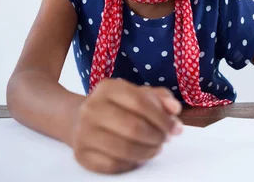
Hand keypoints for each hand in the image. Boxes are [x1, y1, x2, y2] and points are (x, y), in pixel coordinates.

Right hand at [68, 78, 182, 173]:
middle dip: (157, 136)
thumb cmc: (117, 106)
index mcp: (107, 88)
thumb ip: (161, 98)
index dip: (163, 118)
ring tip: (155, 148)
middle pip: (134, 128)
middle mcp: (92, 108)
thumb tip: (175, 109)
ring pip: (125, 149)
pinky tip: (138, 157)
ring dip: (147, 152)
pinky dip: (132, 163)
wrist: (78, 119)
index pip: (141, 103)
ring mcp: (84, 132)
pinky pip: (113, 165)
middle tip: (164, 139)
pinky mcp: (82, 154)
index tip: (175, 128)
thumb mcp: (138, 94)